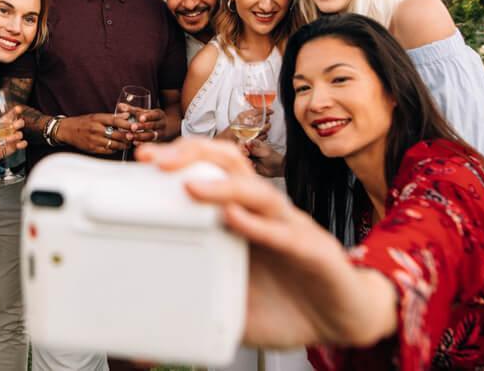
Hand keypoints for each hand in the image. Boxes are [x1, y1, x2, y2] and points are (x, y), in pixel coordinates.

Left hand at [0, 106, 27, 170]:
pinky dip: (22, 144)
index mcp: (5, 122)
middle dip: (19, 123)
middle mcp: (12, 128)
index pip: (12, 114)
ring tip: (5, 140)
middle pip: (20, 122)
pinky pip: (24, 143)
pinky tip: (17, 146)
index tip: (18, 109)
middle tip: (14, 126)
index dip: (16, 111)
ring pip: (20, 134)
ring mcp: (15, 136)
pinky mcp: (16, 145)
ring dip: (14, 137)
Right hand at [55, 113, 133, 154]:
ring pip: (114, 144)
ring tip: (128, 144)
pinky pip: (108, 150)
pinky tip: (117, 147)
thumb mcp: (96, 116)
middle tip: (135, 137)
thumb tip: (127, 116)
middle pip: (117, 134)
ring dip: (123, 145)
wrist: (67, 130)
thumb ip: (111, 117)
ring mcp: (94, 140)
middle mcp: (96, 129)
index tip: (135, 126)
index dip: (127, 124)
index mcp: (97, 119)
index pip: (115, 121)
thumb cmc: (83, 122)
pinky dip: (114, 149)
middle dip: (128, 137)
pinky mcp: (92, 149)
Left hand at [118, 104, 165, 143]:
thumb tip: (119, 106)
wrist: (163, 128)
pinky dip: (142, 143)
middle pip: (153, 125)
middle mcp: (162, 124)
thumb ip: (131, 109)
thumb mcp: (143, 112)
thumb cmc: (149, 118)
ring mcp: (162, 134)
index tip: (140, 118)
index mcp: (159, 114)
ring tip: (130, 136)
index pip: (154, 115)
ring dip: (141, 136)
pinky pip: (151, 143)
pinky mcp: (159, 142)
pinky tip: (134, 143)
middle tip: (132, 128)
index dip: (147, 116)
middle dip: (142, 126)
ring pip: (153, 135)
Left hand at [137, 137, 396, 348]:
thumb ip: (196, 303)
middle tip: (156, 159)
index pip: (208, 170)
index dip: (178, 159)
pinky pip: (284, 233)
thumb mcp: (229, 304)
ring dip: (223, 185)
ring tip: (191, 186)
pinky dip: (257, 225)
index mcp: (241, 215)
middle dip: (192, 153)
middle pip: (229, 162)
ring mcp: (290, 226)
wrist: (342, 320)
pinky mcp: (314, 251)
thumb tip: (148, 330)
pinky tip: (234, 219)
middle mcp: (263, 212)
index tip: (141, 158)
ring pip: (257, 191)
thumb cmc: (286, 303)